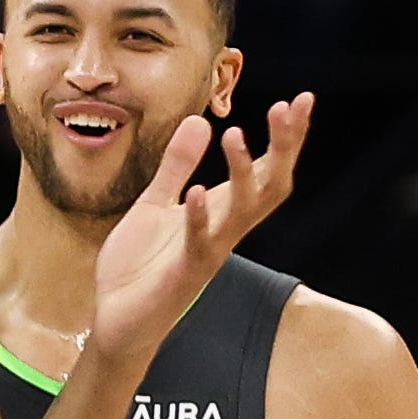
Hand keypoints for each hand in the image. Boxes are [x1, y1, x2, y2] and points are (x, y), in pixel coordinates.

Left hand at [91, 97, 311, 367]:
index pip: (266, 170)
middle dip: (283, 148)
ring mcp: (208, 252)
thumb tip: (199, 120)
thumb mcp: (154, 204)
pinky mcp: (184, 274)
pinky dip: (199, 217)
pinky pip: (198, 244)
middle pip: (270, 186)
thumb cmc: (140, 266)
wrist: (117, 318)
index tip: (300, 99)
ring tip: (235, 134)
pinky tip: (198, 192)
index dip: (286, 138)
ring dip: (242, 173)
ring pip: (242, 212)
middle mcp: (224, 230)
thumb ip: (176, 166)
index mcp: (221, 211)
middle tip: (288, 107)